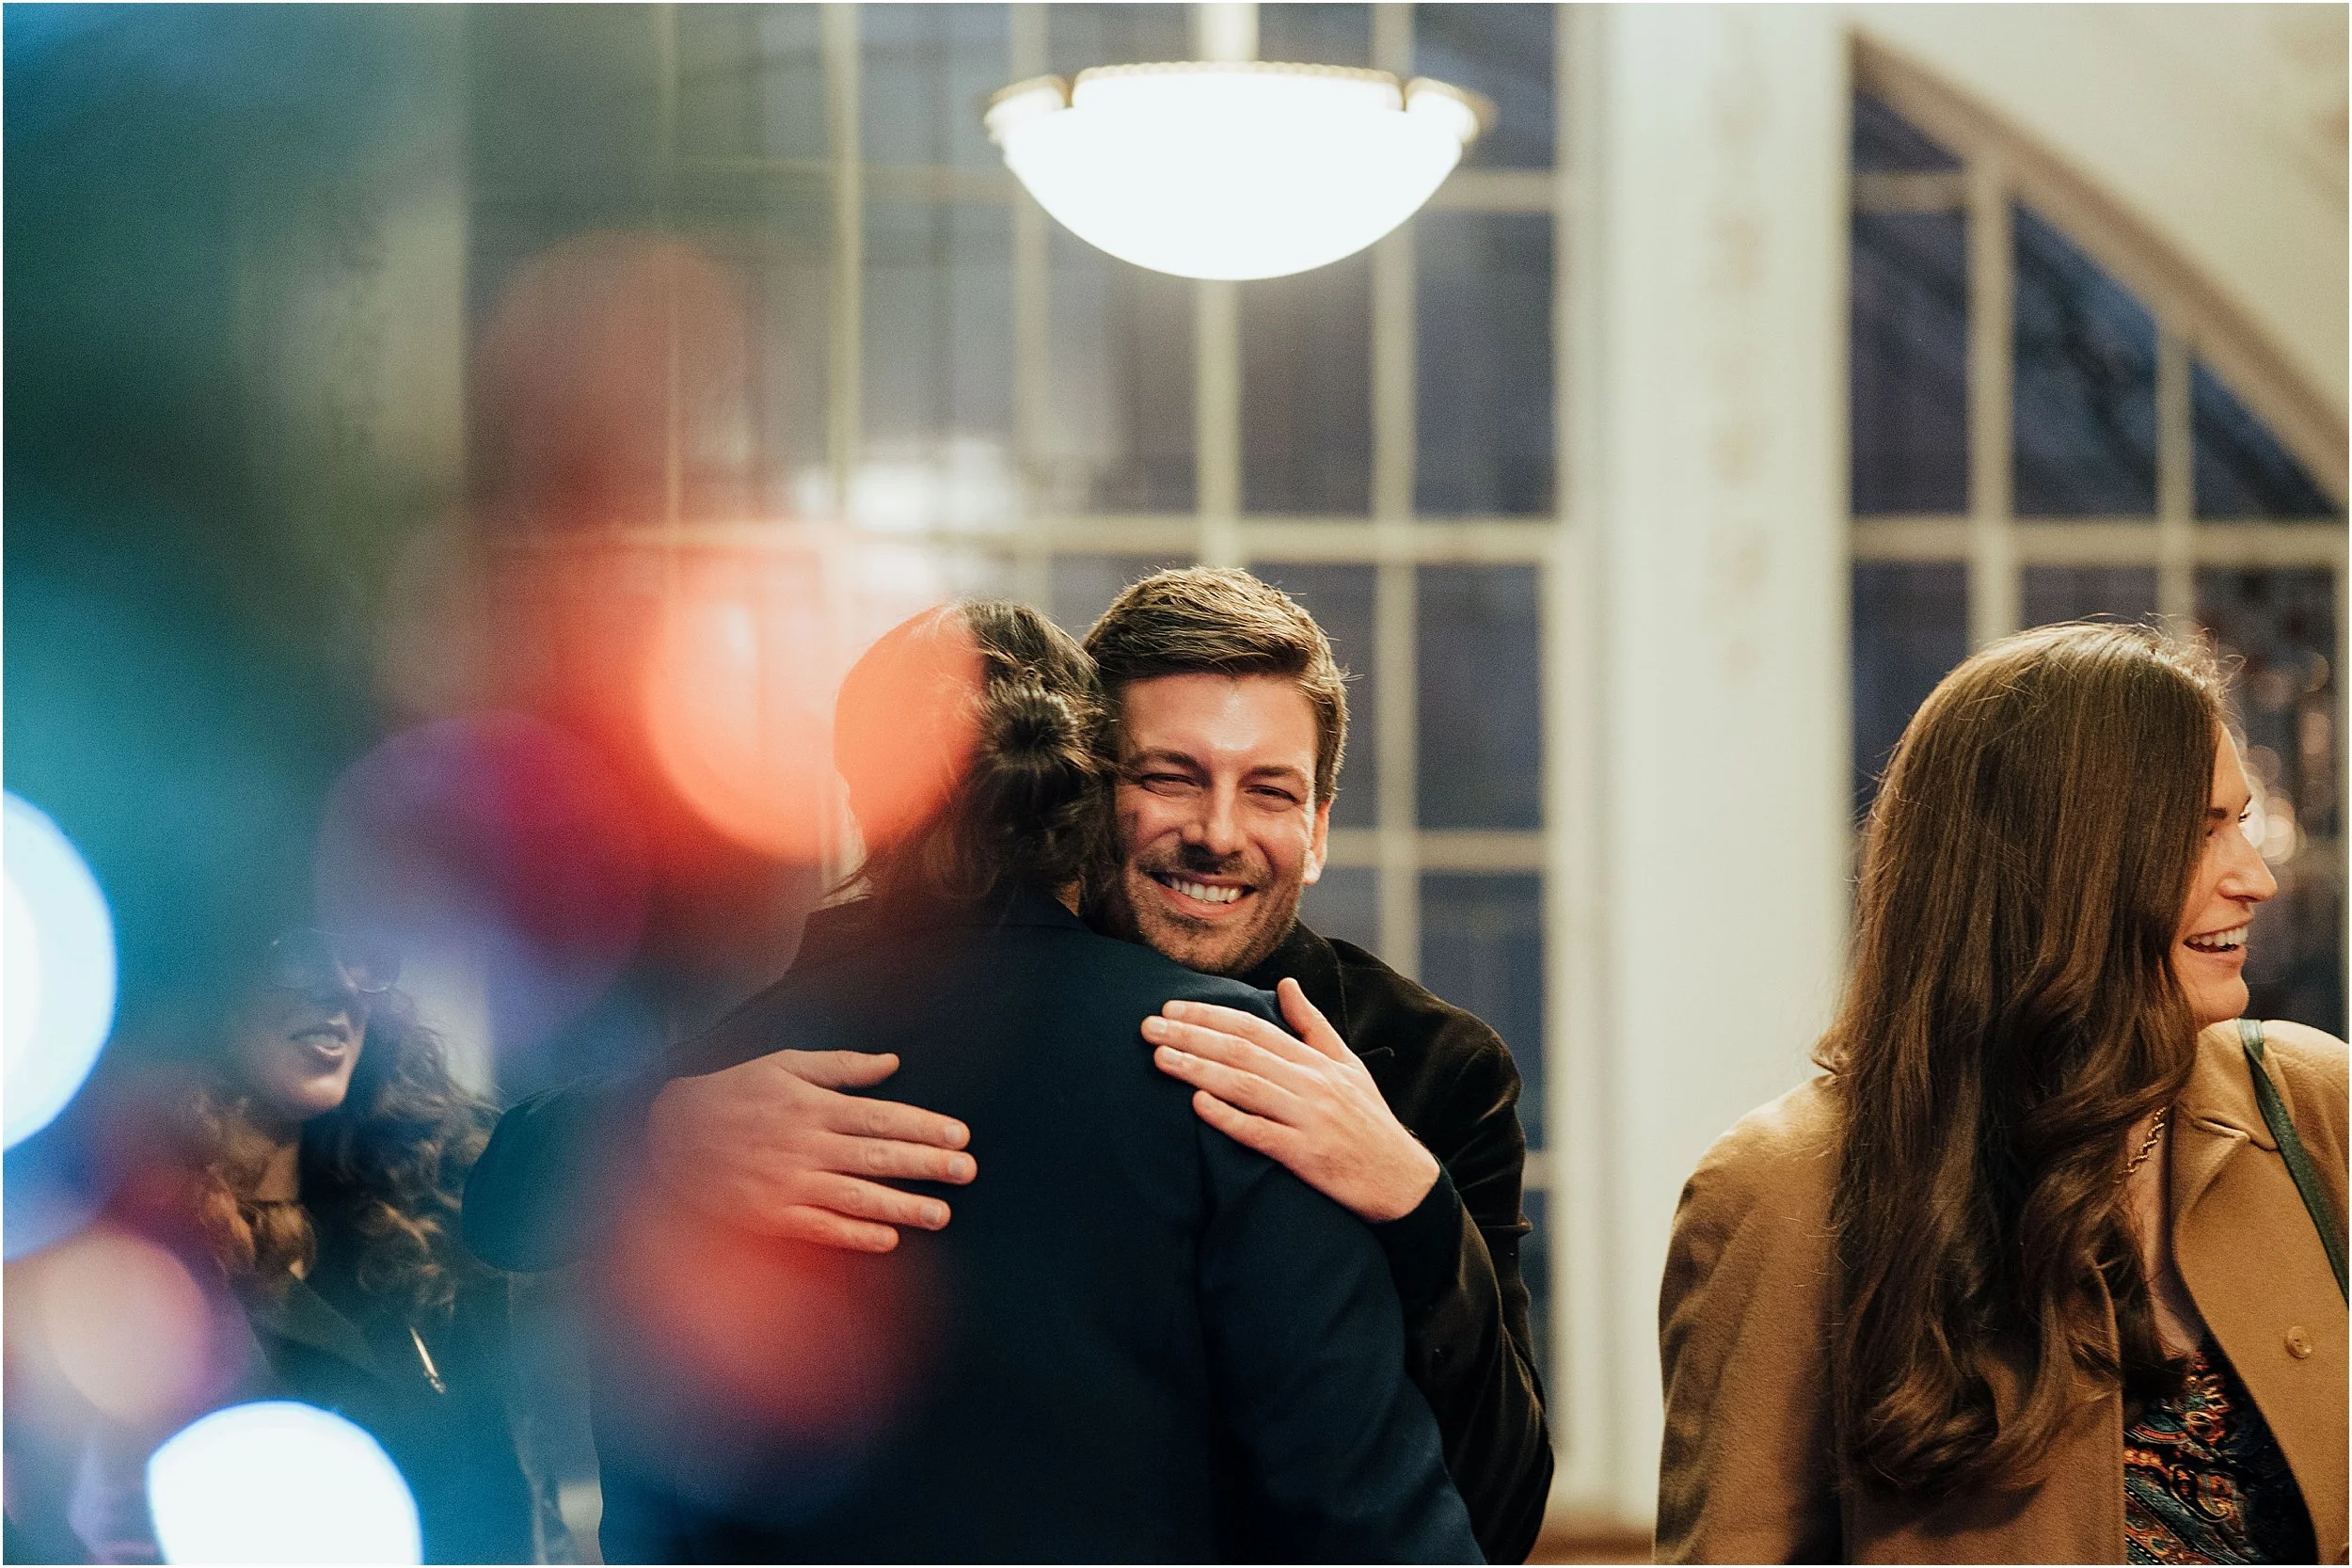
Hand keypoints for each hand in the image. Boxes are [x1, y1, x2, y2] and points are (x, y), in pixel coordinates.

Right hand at [647, 1050, 975, 1253]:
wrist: (666, 1134)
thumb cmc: (732, 1093)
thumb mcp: (784, 1065)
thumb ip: (841, 1068)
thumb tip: (892, 1063)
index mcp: (813, 1106)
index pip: (881, 1118)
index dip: (924, 1127)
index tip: (960, 1135)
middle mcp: (806, 1145)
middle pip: (878, 1156)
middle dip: (927, 1165)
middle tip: (968, 1172)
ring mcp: (788, 1183)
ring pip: (856, 1197)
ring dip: (902, 1206)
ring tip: (942, 1214)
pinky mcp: (770, 1215)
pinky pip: (820, 1228)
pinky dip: (855, 1235)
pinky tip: (888, 1240)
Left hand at [1143, 978, 1439, 1223]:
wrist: (1401, 1180)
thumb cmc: (1368, 1121)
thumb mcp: (1347, 1065)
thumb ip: (1312, 1025)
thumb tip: (1285, 983)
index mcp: (1316, 1060)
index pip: (1254, 1028)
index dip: (1210, 1015)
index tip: (1171, 1007)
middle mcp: (1311, 1083)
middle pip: (1242, 1051)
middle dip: (1191, 1036)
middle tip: (1148, 1027)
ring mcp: (1308, 1118)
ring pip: (1245, 1086)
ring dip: (1198, 1069)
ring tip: (1159, 1058)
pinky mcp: (1306, 1155)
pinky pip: (1260, 1132)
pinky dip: (1228, 1116)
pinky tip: (1197, 1104)